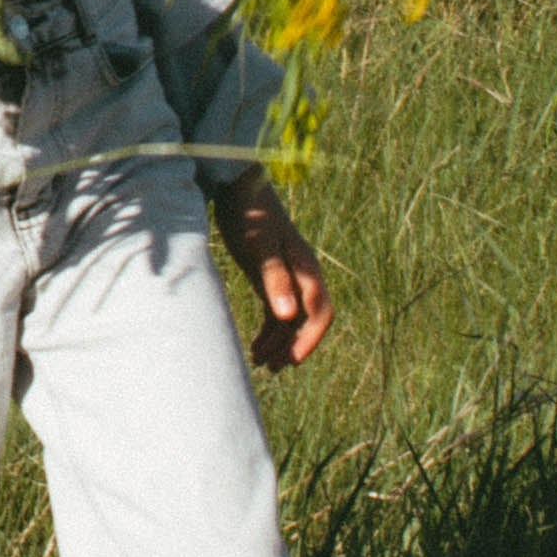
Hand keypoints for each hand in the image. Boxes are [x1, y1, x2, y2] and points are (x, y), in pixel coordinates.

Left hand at [213, 172, 333, 371]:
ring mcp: (286, 277)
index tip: (292, 361)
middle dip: (293, 346)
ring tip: (259, 363)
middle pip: (307, 321)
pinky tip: (255, 346)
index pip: (319, 313)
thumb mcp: (260, 248)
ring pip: (290, 320)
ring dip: (279, 343)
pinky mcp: (270, 277)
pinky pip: (276, 313)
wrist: (237, 188)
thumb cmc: (250, 216)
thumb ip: (274, 280)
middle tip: (271, 368)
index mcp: (306, 270)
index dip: (309, 340)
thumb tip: (288, 315)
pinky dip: (269, 331)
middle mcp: (301, 275)